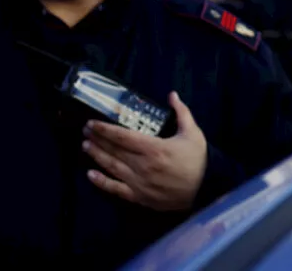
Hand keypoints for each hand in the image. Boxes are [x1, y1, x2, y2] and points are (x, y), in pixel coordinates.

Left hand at [82, 91, 207, 211]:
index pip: (122, 137)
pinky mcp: (139, 197)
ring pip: (112, 167)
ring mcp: (139, 183)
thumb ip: (182, 113)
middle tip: (85, 131)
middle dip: (98, 139)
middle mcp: (142, 165)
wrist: (206, 189)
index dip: (105, 129)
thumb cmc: (199, 160)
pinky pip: (116, 189)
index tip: (92, 123)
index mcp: (154, 148)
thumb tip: (172, 94)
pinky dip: (102, 182)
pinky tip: (91, 175)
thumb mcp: (194, 133)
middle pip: (114, 150)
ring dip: (97, 156)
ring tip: (86, 146)